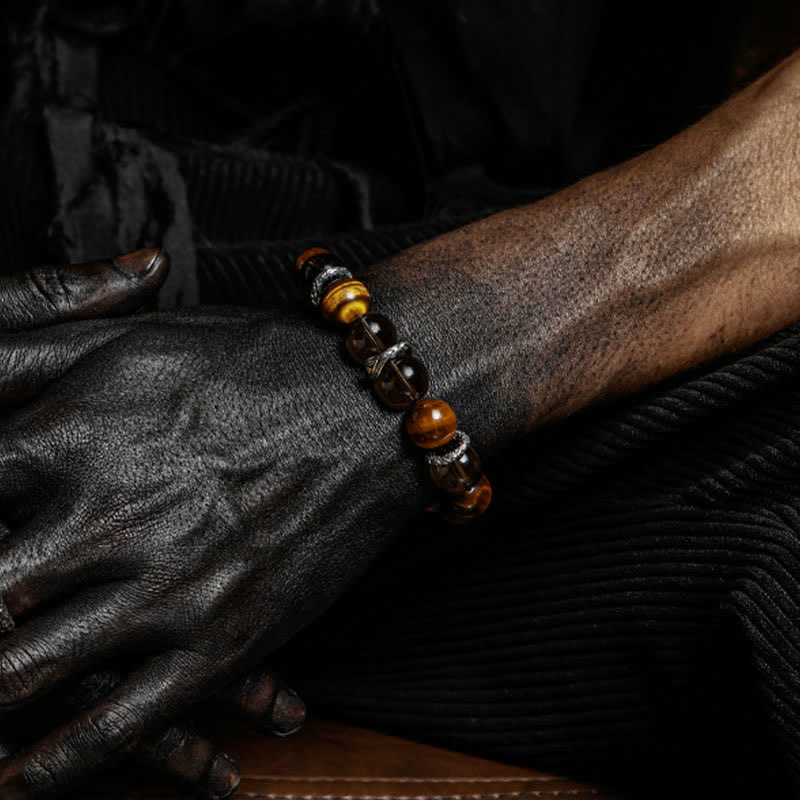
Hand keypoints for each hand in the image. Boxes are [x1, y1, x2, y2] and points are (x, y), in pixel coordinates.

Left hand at [0, 307, 420, 796]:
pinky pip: (126, 722)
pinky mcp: (226, 638)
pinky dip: (65, 760)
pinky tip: (26, 777)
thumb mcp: (139, 342)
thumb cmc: (258, 363)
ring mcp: (168, 589)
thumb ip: (34, 349)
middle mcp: (108, 519)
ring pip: (32, 678)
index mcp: (73, 439)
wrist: (373, 408)